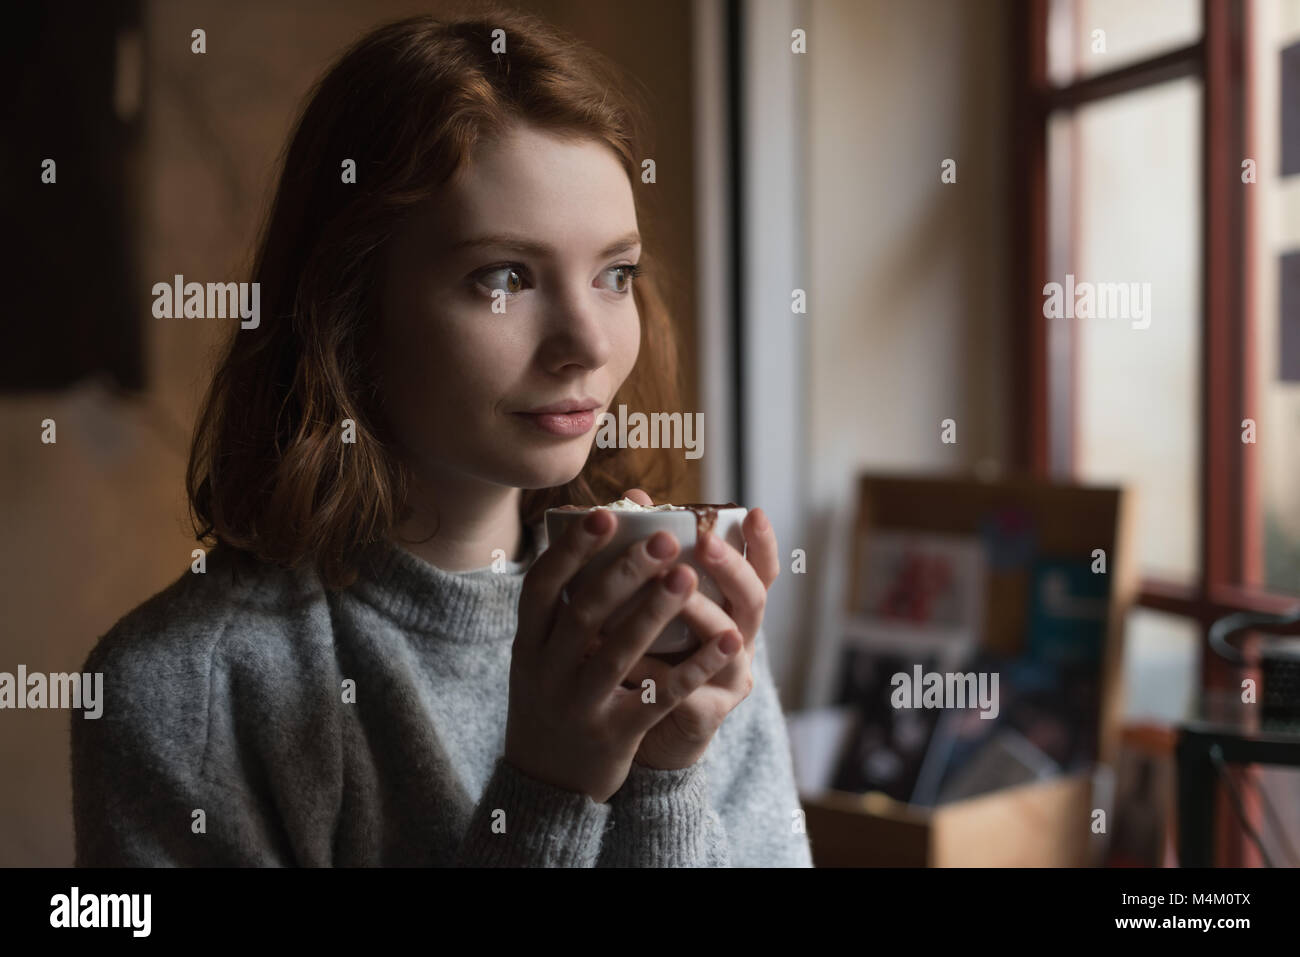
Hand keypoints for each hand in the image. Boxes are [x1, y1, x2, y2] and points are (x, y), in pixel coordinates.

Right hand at [503, 505, 743, 803]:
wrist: (544, 785)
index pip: (541, 587)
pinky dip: (694, 668)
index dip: (570, 550)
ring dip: (654, 611)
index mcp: (528, 645)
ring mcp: (579, 705)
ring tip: (687, 574)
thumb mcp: (540, 657)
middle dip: (624, 572)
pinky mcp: (613, 735)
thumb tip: (599, 531)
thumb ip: (563, 608)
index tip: (603, 513)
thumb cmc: (553, 700)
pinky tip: (728, 642)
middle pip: (584, 613)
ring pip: (618, 653)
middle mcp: (547, 672)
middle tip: (663, 537)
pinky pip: (658, 698)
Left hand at [616, 488, 779, 771]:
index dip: (761, 543)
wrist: (645, 730)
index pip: (760, 570)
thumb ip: (653, 557)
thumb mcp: (654, 603)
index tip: (753, 511)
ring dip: (701, 614)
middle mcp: (741, 639)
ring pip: (728, 644)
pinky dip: (658, 673)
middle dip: (731, 568)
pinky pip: (687, 691)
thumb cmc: (649, 653)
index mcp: (732, 607)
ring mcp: (729, 678)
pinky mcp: (707, 714)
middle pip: (753, 599)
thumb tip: (637, 497)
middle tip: (705, 543)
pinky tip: (632, 659)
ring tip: (673, 591)